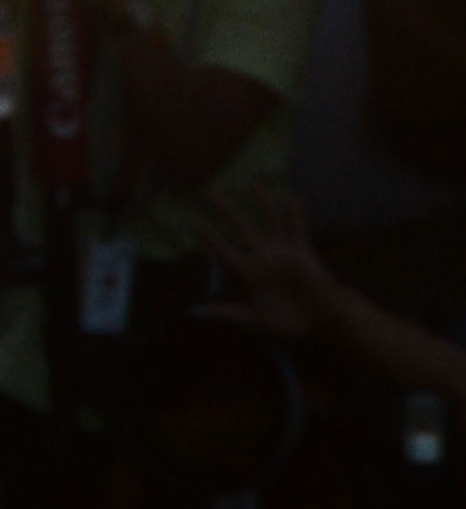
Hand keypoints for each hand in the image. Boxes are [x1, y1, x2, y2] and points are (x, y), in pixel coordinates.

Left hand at [193, 183, 334, 337]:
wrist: (320, 324)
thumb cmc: (288, 324)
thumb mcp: (256, 320)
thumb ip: (231, 314)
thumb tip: (199, 313)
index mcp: (249, 273)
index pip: (223, 251)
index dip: (209, 238)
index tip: (189, 222)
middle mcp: (263, 257)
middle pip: (240, 227)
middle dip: (226, 210)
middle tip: (209, 191)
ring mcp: (283, 252)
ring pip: (269, 221)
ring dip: (262, 203)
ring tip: (253, 183)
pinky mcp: (302, 253)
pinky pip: (298, 229)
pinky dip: (295, 213)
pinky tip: (291, 197)